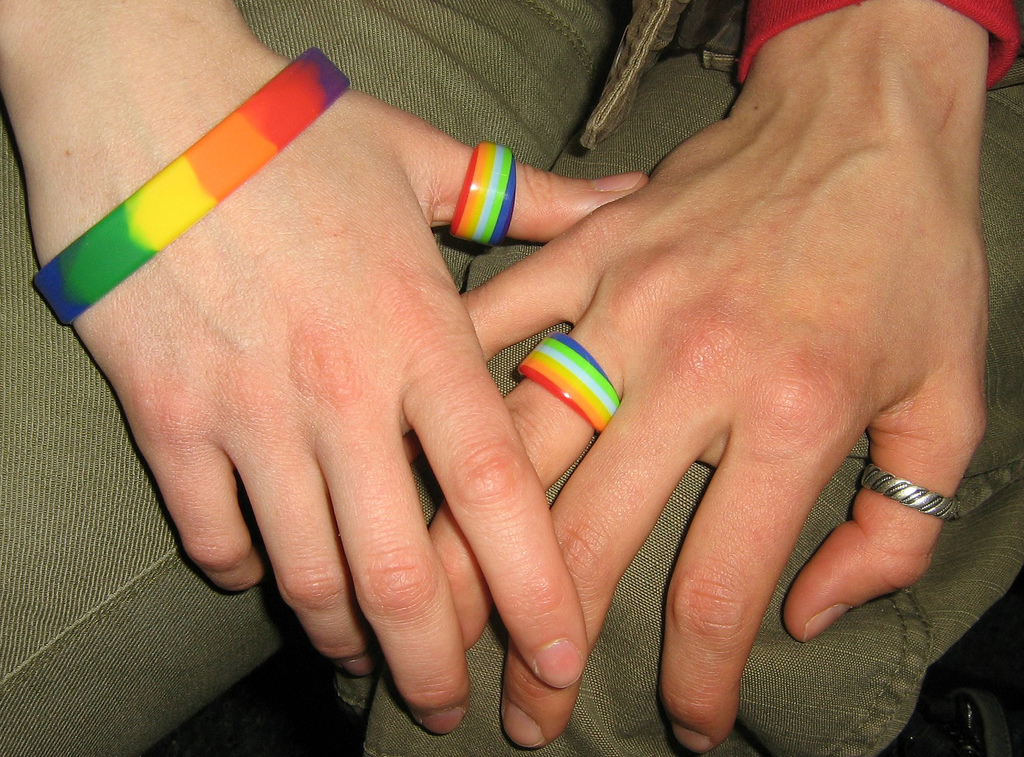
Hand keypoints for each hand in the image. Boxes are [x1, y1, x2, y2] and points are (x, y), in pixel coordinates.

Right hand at [0, 0, 644, 731]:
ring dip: (343, 633)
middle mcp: (339, 392)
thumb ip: (534, 201)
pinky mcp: (167, 419)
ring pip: (304, 574)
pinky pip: (213, 536)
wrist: (144, 101)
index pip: (496, 491)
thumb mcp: (420, 161)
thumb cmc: (293, 132)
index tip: (556, 657)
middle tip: (451, 705)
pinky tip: (271, 573)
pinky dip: (246, 573)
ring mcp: (247, 414)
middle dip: (433, 661)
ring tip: (368, 655)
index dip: (535, 589)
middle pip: (399, 571)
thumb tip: (633, 198)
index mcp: (419, 334)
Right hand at [431, 0, 989, 747]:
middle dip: (545, 648)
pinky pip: (492, 329)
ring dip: (468, 550)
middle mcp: (691, 366)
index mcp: (795, 410)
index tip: (683, 723)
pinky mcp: (582, 254)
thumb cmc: (909, 254)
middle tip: (525, 714)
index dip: (695, 680)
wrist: (858, 113)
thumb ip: (896, 529)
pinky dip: (450, 396)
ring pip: (512, 453)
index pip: (720, 587)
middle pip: (586, 538)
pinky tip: (420, 458)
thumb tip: (812, 615)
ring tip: (442, 620)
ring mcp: (620, 303)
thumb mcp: (950, 399)